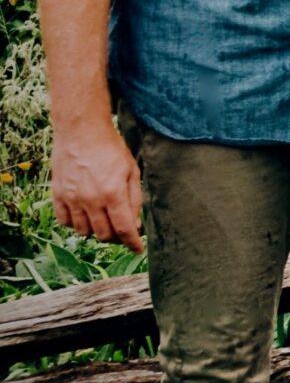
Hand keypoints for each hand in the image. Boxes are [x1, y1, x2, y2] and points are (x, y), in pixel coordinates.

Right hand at [51, 123, 143, 252]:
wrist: (81, 133)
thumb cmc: (111, 149)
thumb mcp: (132, 171)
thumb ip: (134, 199)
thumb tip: (135, 223)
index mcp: (113, 193)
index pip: (124, 229)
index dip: (132, 243)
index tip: (138, 249)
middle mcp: (91, 200)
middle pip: (104, 234)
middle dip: (116, 237)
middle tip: (121, 230)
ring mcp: (72, 199)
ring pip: (84, 231)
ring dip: (96, 230)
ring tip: (103, 219)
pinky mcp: (58, 195)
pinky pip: (65, 222)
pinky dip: (75, 224)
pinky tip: (84, 215)